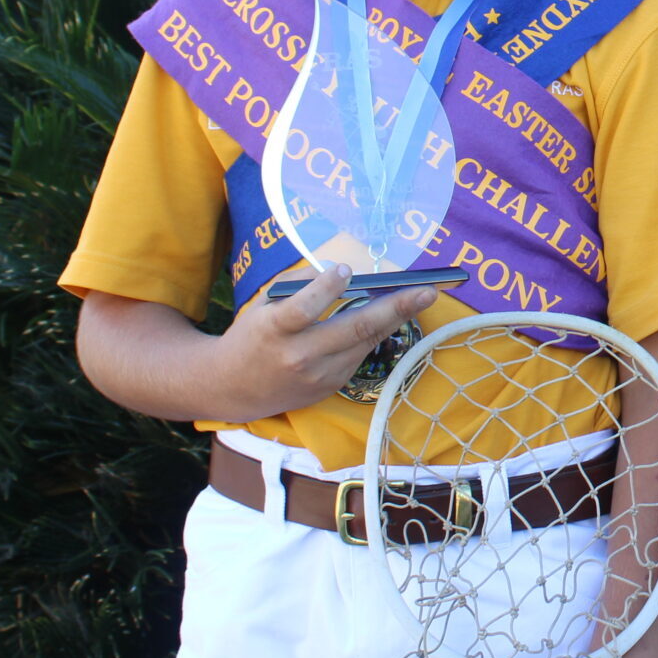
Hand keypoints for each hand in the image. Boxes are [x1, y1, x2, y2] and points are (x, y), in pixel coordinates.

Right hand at [206, 264, 435, 420]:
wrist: (232, 388)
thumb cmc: (252, 336)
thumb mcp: (263, 306)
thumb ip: (298, 287)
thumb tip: (340, 271)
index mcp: (274, 330)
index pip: (302, 310)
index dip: (325, 289)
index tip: (344, 270)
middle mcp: (297, 357)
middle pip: (352, 330)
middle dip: (395, 308)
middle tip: (426, 291)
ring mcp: (316, 376)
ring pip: (364, 343)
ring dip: (394, 319)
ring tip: (419, 297)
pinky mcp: (328, 388)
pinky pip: (358, 355)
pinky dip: (373, 335)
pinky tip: (388, 318)